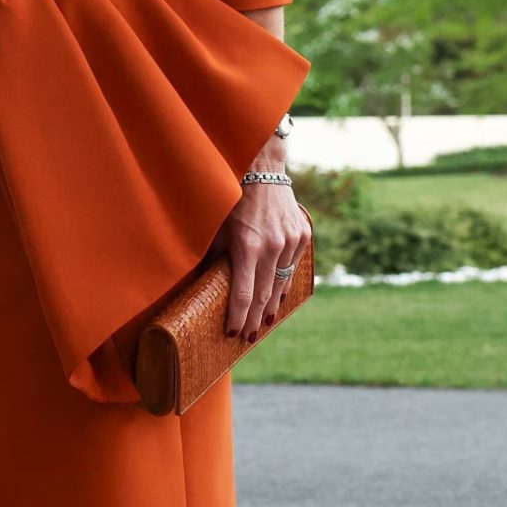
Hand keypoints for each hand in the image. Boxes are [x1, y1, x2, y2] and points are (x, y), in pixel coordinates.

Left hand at [213, 170, 312, 343]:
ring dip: (271, 306)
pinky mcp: (302, 234)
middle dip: (255, 318)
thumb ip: (214, 257)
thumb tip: (204, 285)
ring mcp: (291, 241)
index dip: (238, 316)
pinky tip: (277, 299)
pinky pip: (293, 267)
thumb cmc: (230, 199)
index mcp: (248, 246)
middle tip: (247, 337)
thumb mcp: (216, 228)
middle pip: (264, 294)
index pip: (244, 293)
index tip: (232, 332)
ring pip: (282, 283)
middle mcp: (273, 246)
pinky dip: (284, 285)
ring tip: (263, 324)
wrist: (262, 169)